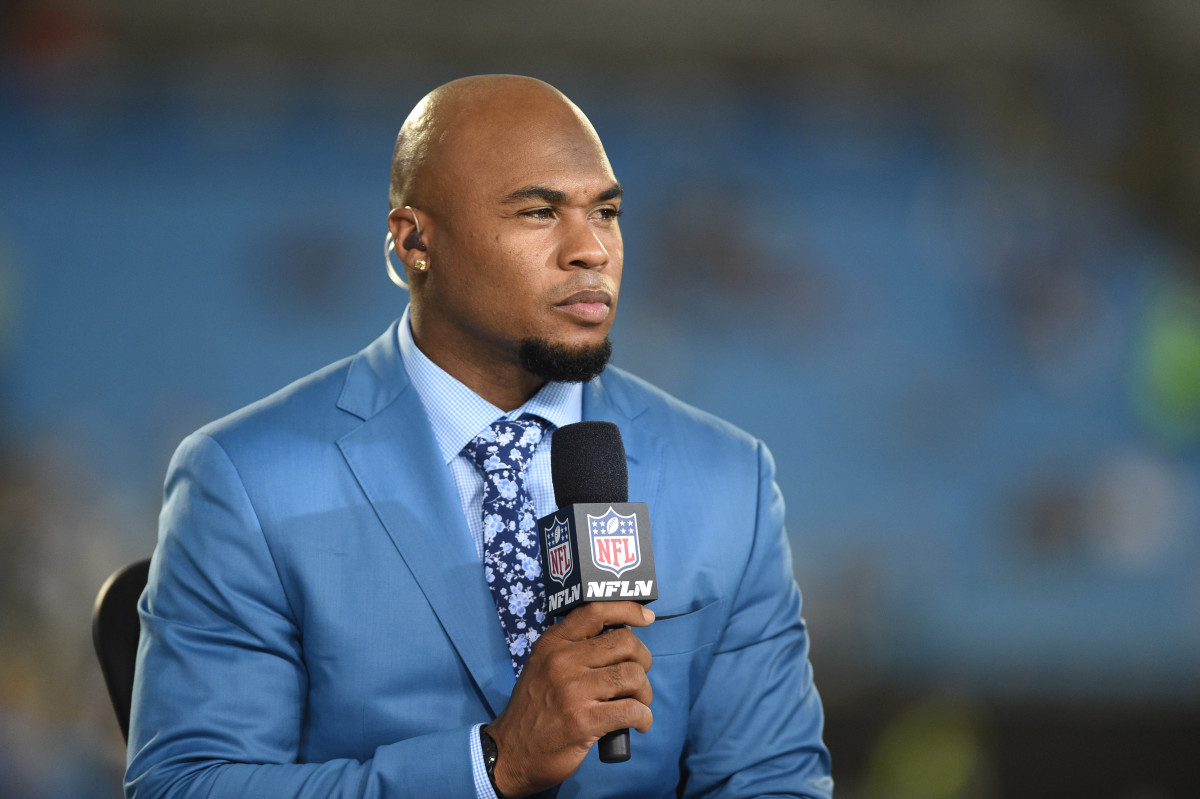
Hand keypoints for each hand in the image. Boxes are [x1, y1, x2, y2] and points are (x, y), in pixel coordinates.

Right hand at [486, 601, 654, 796]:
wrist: (511, 752)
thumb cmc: (536, 708)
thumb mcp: (544, 666)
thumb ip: (574, 648)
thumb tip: (622, 637)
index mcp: (553, 643)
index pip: (596, 611)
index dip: (628, 609)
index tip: (646, 618)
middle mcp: (562, 661)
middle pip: (626, 643)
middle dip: (642, 661)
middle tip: (636, 679)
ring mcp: (573, 691)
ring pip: (634, 676)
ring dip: (644, 692)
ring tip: (637, 703)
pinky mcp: (584, 721)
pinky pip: (633, 710)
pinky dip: (644, 717)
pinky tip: (639, 723)